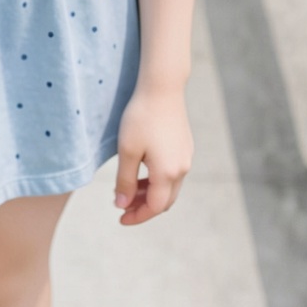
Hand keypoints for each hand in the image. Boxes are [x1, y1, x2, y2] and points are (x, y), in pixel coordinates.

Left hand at [113, 85, 193, 225]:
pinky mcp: (185, 147)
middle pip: (165, 201)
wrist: (162, 88)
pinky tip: (141, 171)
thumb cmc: (141, 118)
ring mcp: (186, 157)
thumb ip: (125, 181)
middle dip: (144, 207)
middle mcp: (182, 169)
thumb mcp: (127, 151)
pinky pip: (172, 173)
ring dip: (150, 193)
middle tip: (122, 205)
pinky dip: (157, 180)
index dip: (137, 216)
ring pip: (169, 187)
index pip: (155, 207)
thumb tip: (122, 204)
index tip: (120, 218)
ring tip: (128, 188)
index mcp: (167, 173)